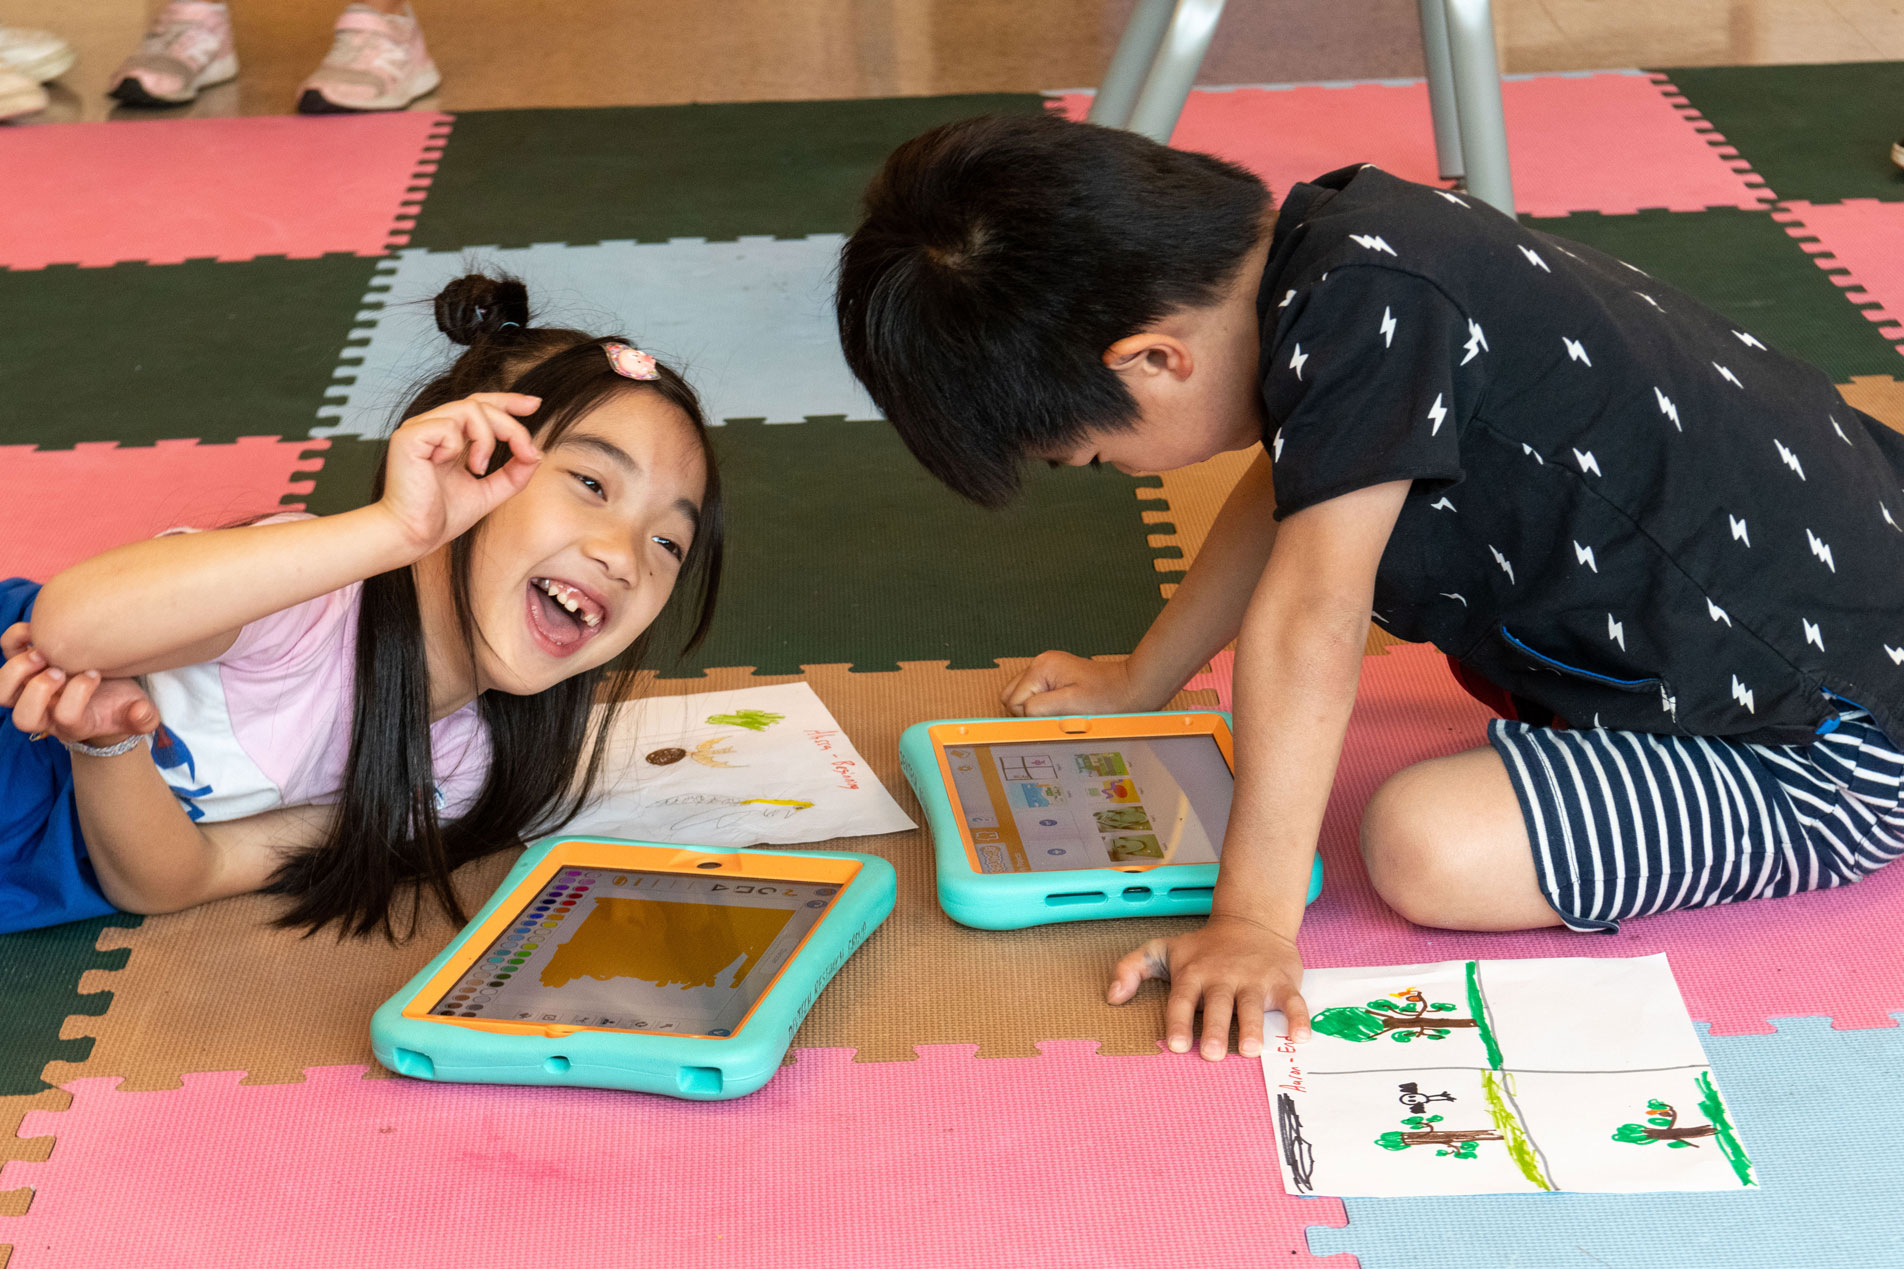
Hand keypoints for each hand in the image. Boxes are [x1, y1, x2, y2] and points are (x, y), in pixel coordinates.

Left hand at [0, 623, 160, 745]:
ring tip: (41, 652)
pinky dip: (13, 640)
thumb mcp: (138, 711)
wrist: (100, 694)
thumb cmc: (118, 702)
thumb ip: (144, 718)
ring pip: (3, 692)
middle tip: (59, 670)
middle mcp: (46, 712)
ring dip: (17, 670)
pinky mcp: (25, 668)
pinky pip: (6, 654)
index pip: (66, 718)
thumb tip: (140, 713)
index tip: (95, 674)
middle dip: (38, 691)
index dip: (79, 694)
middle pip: (23, 717)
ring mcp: (30, 691)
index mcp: (73, 725)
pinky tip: (34, 630)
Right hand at [376, 392, 542, 553]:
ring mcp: (418, 429)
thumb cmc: (441, 517)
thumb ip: (513, 474)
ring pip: (470, 408)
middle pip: (481, 403)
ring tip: (479, 469)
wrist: (412, 535)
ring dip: (486, 439)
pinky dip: (458, 446)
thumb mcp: (489, 493)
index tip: (535, 405)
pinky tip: (447, 466)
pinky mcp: (408, 436)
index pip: (480, 405)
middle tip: (526, 453)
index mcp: (448, 437)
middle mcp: (432, 427)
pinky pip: (448, 425)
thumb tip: (536, 454)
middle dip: (511, 426)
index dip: (509, 401)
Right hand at [1001, 651, 1144, 716]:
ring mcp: (1046, 668)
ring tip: (1059, 711)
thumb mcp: (1070, 705)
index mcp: (1040, 667)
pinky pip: (1035, 694)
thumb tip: (1019, 715)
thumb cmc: (1105, 698)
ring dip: (1035, 709)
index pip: (1013, 701)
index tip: (1054, 718)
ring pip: (1021, 696)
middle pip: (1011, 696)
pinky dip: (1042, 705)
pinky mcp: (1054, 675)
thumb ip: (1039, 708)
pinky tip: (1061, 707)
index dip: (1030, 716)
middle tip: (1055, 716)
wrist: (1130, 688)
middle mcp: (1039, 663)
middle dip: (1028, 711)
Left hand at [1107, 912, 1309, 1059]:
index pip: (1183, 999)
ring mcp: (1255, 979)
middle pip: (1219, 1005)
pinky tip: (1299, 1038)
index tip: (1176, 1045)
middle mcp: (1224, 977)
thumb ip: (1131, 969)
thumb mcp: (1162, 950)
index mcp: (1194, 973)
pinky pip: (1293, 1001)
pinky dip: (1298, 1018)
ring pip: (1253, 1005)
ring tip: (1251, 1049)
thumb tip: (1111, 997)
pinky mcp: (1282, 981)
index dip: (1178, 1022)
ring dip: (1253, 1027)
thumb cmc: (1204, 947)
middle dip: (1216, 1028)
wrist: (1252, 920)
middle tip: (1213, 1053)